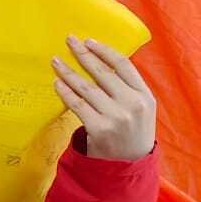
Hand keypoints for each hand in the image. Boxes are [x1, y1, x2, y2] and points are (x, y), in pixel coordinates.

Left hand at [52, 36, 156, 160]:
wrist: (132, 161)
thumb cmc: (134, 128)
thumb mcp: (141, 106)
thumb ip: (128, 85)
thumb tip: (100, 57)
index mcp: (144, 95)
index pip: (123, 65)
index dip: (104, 51)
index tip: (88, 41)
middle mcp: (132, 104)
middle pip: (103, 73)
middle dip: (83, 54)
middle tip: (69, 40)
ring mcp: (115, 117)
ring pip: (86, 88)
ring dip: (68, 72)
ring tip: (56, 61)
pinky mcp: (99, 129)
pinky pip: (77, 105)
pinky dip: (65, 92)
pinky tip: (57, 82)